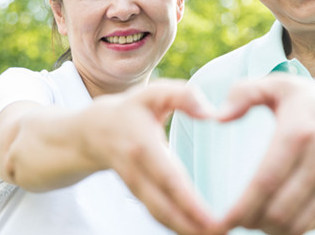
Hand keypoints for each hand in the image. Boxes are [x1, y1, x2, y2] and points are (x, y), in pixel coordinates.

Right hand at [93, 80, 224, 234]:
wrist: (92, 131)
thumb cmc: (131, 109)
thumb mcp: (153, 93)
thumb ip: (183, 96)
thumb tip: (211, 113)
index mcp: (142, 145)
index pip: (168, 179)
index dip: (189, 202)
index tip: (212, 219)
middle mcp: (135, 171)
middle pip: (164, 207)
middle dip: (191, 226)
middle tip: (223, 234)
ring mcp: (134, 186)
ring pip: (160, 216)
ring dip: (186, 230)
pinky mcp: (138, 195)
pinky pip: (158, 215)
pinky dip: (177, 226)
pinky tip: (199, 231)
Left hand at [217, 74, 314, 234]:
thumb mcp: (279, 85)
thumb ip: (243, 93)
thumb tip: (217, 117)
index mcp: (299, 132)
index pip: (265, 181)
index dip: (242, 207)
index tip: (223, 221)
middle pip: (281, 211)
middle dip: (253, 223)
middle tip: (240, 219)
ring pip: (299, 225)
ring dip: (273, 230)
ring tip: (259, 220)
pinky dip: (296, 228)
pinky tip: (283, 217)